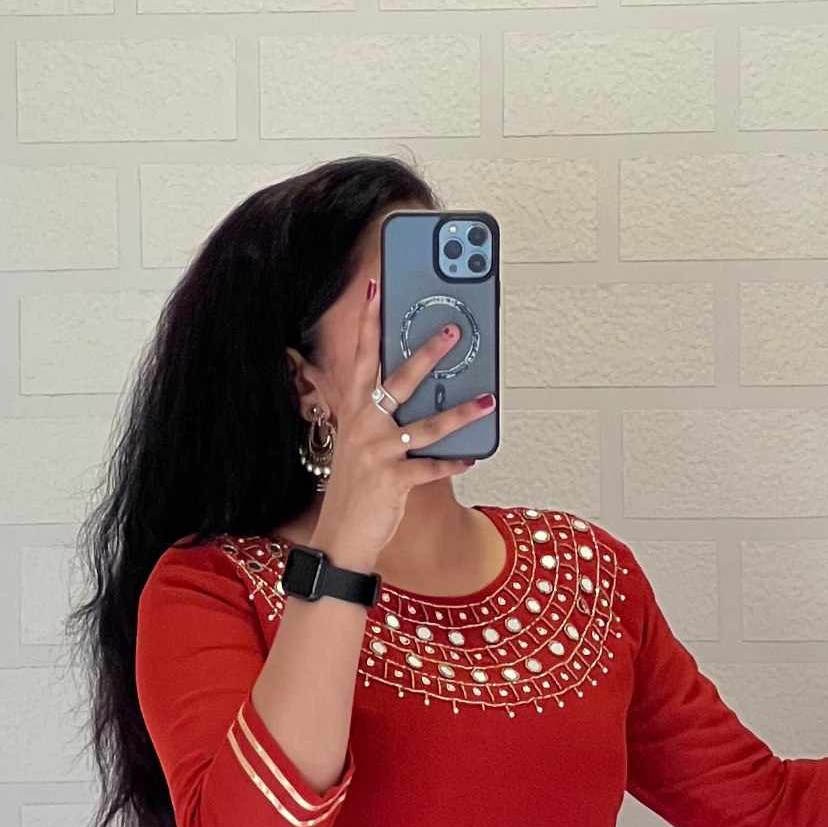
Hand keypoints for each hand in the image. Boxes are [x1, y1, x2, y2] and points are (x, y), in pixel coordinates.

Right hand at [310, 278, 496, 572]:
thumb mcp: (360, 445)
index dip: (368, 322)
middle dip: (426, 354)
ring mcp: (378, 454)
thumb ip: (380, 415)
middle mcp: (364, 428)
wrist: (340, 538)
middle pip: (398, 382)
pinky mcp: (392, 482)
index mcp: (355, 413)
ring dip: (461, 412)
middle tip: (453, 332)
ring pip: (425, 426)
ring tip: (487, 399)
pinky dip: (453, 462)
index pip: (361, 358)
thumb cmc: (355, 489)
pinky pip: (430, 468)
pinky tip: (472, 456)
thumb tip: (417, 392)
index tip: (377, 288)